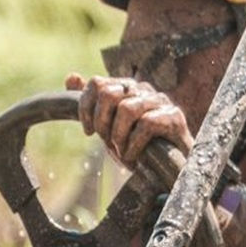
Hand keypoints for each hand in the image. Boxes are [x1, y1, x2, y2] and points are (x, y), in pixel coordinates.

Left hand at [65, 72, 190, 174]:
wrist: (169, 169)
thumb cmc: (138, 147)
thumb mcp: (109, 126)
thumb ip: (92, 103)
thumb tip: (71, 77)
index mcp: (126, 88)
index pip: (97, 83)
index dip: (86, 109)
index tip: (89, 132)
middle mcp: (143, 89)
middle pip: (109, 93)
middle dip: (102, 123)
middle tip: (108, 143)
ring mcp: (161, 101)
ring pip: (127, 109)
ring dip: (119, 137)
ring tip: (123, 153)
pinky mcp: (174, 117)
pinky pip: (147, 124)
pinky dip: (134, 145)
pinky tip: (134, 157)